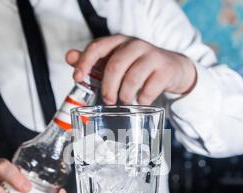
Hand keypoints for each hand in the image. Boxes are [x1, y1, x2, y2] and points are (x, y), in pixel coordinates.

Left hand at [66, 34, 196, 104]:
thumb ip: (93, 61)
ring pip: (132, 78)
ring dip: (124, 95)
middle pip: (115, 66)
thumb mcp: (116, 60)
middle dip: (107, 88)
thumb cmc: (138, 66)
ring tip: (124, 101)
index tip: (77, 78)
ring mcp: (152, 56)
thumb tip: (70, 57)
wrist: (173, 68)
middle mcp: (135, 45)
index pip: (97, 47)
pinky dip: (142, 100)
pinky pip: (149, 90)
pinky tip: (140, 101)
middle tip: (107, 100)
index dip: (85, 63)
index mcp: (119, 41)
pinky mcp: (165, 70)